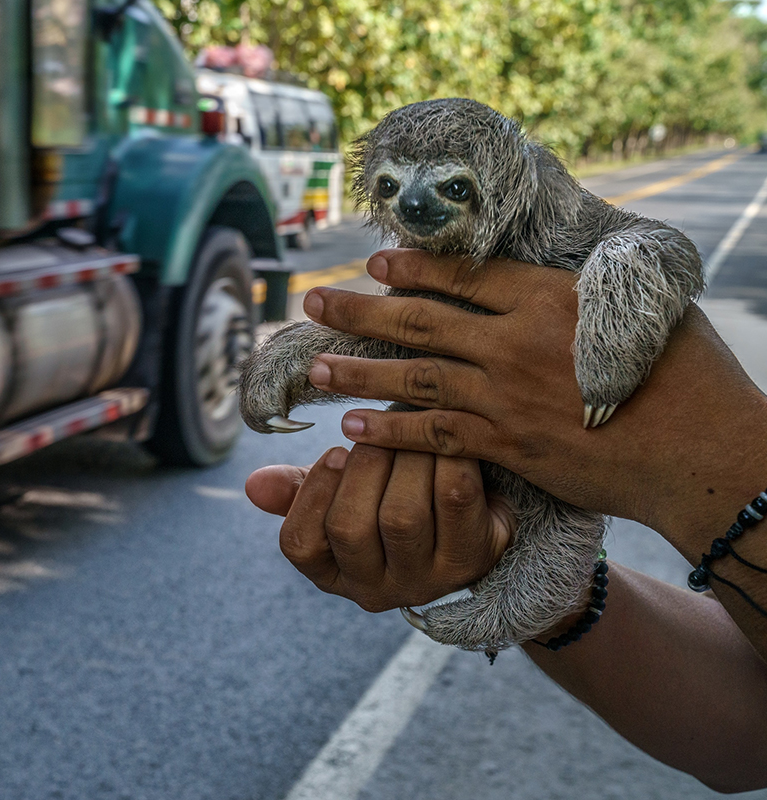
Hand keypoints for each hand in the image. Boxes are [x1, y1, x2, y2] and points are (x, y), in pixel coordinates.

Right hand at [245, 446, 513, 609]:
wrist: (477, 519)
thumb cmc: (394, 498)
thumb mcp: (344, 496)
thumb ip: (299, 488)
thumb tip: (254, 485)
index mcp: (334, 574)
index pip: (300, 544)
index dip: (311, 494)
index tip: (333, 452)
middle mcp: (376, 590)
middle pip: (350, 528)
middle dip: (361, 468)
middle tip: (375, 429)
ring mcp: (425, 581)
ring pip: (401, 516)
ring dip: (403, 459)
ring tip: (408, 429)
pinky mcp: (472, 559)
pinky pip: (455, 500)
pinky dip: (446, 461)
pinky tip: (443, 439)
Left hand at [300, 248, 766, 556]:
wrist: (702, 451)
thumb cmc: (685, 374)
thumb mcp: (640, 308)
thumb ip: (582, 291)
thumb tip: (544, 276)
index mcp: (550, 297)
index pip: (465, 275)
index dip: (413, 268)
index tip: (373, 263)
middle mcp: (517, 342)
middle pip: (421, 320)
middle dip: (359, 311)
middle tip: (313, 305)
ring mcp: (507, 396)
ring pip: (414, 377)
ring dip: (358, 371)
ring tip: (314, 368)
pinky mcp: (507, 446)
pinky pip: (433, 436)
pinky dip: (390, 431)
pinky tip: (353, 426)